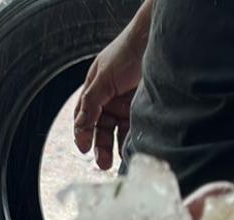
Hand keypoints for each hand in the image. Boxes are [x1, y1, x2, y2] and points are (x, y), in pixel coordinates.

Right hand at [73, 25, 145, 169]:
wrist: (154, 42)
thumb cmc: (126, 53)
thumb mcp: (103, 78)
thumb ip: (91, 102)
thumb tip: (79, 126)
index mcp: (94, 90)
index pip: (83, 117)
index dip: (82, 133)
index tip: (84, 148)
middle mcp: (109, 99)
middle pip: (100, 129)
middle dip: (100, 146)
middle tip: (102, 163)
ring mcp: (126, 105)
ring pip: (117, 132)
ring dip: (115, 148)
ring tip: (116, 163)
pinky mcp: (142, 109)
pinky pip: (134, 129)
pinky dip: (131, 141)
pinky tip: (132, 150)